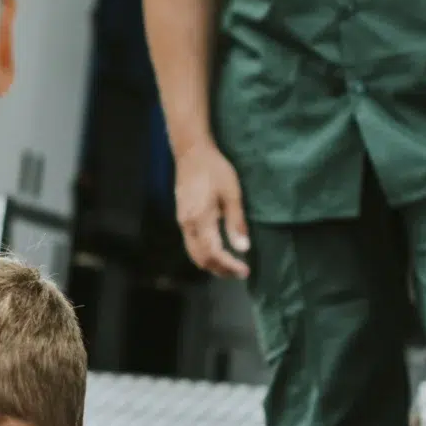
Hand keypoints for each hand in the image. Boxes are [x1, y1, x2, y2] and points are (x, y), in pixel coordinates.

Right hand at [173, 143, 250, 278]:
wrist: (191, 152)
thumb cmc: (215, 169)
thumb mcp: (232, 193)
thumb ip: (236, 222)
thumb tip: (243, 249)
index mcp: (201, 219)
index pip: (213, 253)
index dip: (229, 266)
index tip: (244, 271)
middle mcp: (187, 224)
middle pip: (200, 258)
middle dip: (220, 269)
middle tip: (239, 273)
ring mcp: (182, 221)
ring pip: (193, 253)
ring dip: (211, 264)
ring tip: (230, 266)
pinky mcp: (181, 217)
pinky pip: (191, 244)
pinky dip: (204, 254)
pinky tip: (218, 250)